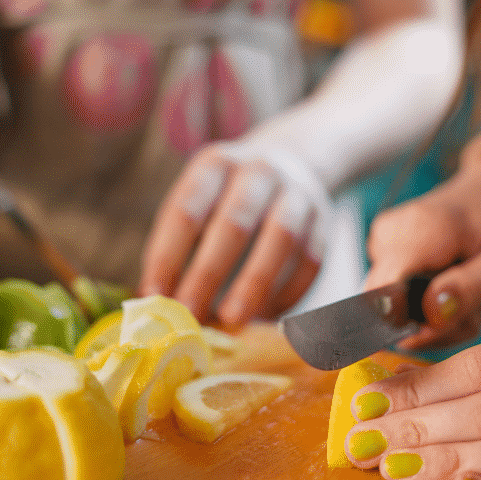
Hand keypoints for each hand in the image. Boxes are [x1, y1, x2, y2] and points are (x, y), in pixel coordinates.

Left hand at [138, 142, 328, 324]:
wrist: (293, 159)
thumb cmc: (228, 197)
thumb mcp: (198, 200)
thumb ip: (178, 244)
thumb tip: (158, 301)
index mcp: (216, 165)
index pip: (187, 210)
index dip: (168, 255)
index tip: (155, 294)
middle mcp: (259, 172)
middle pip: (234, 223)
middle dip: (209, 273)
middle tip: (191, 314)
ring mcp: (297, 194)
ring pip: (281, 239)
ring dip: (255, 283)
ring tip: (232, 319)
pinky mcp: (325, 221)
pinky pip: (310, 260)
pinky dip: (288, 292)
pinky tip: (265, 317)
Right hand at [365, 134, 480, 348]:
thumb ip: (471, 289)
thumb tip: (429, 315)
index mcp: (420, 233)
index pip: (382, 298)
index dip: (412, 327)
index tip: (455, 324)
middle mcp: (389, 236)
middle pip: (386, 312)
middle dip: (432, 327)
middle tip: (479, 310)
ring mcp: (381, 242)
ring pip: (391, 311)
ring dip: (436, 319)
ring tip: (474, 296)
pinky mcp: (383, 250)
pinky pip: (395, 300)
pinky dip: (429, 307)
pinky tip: (458, 288)